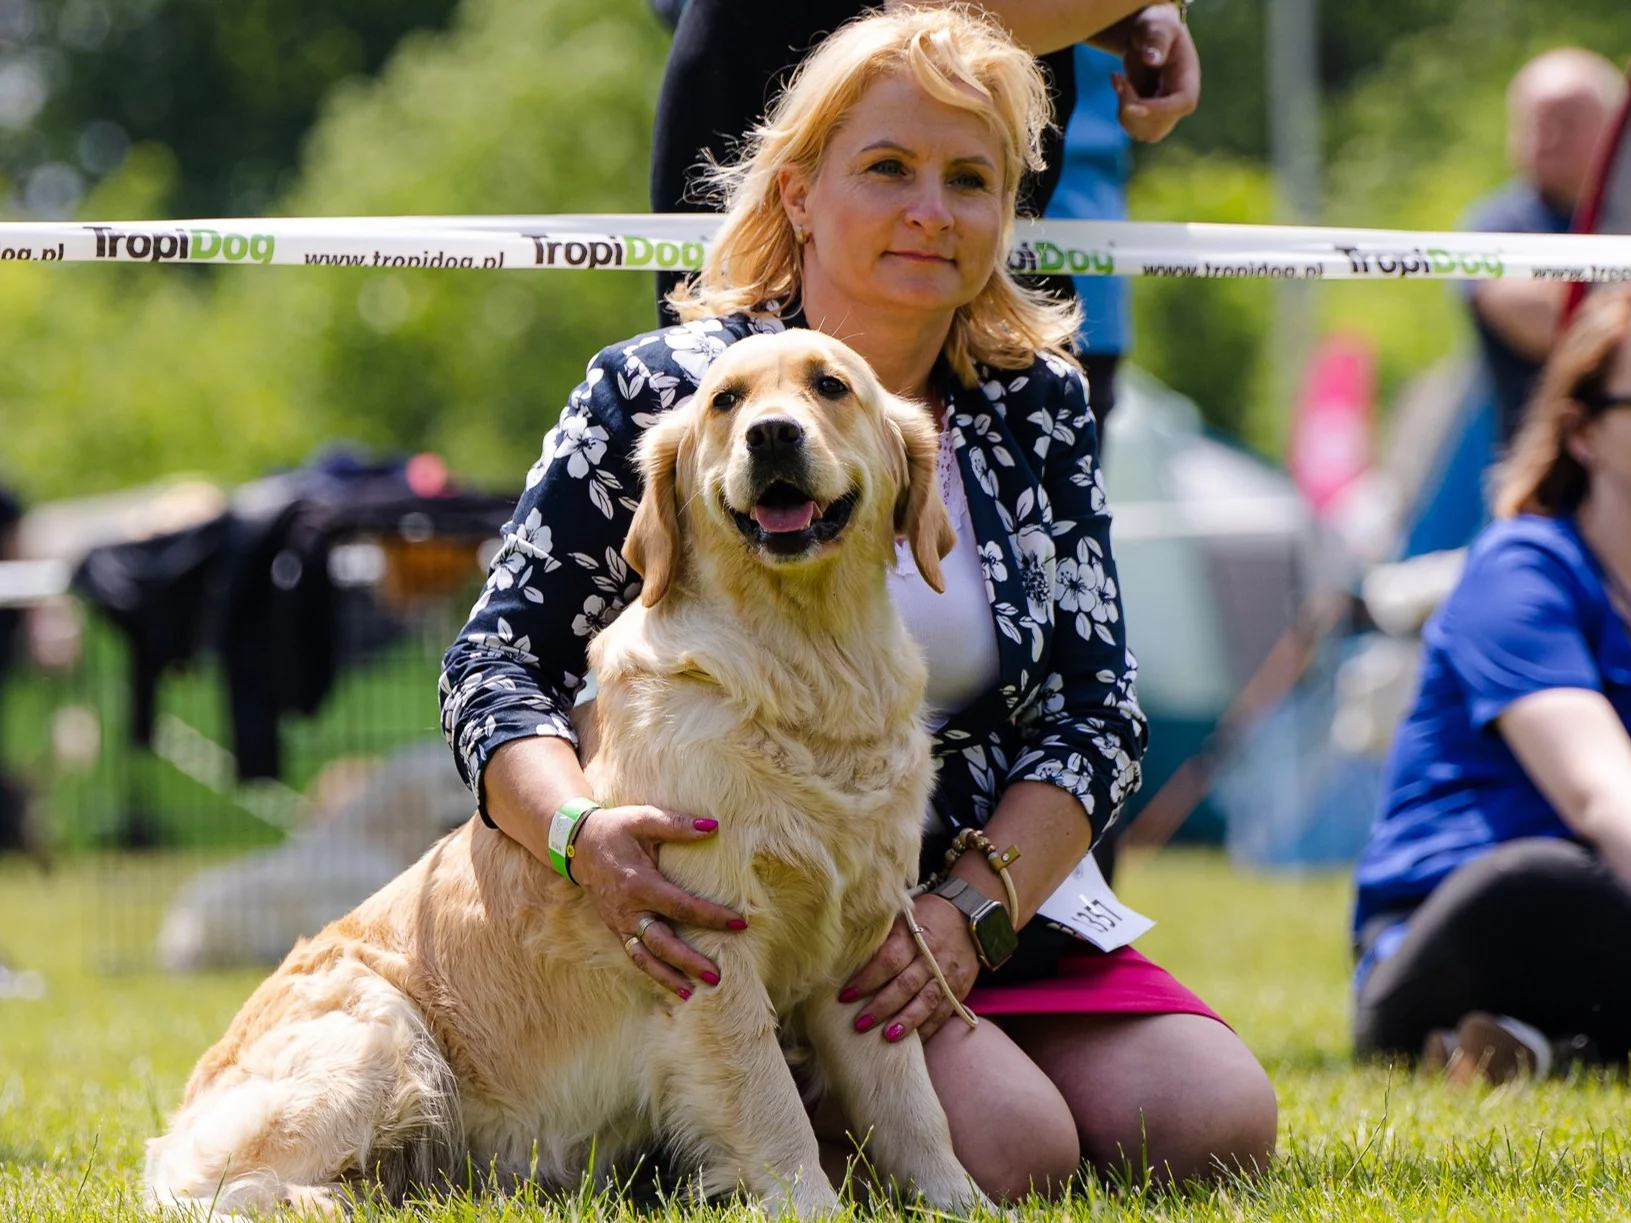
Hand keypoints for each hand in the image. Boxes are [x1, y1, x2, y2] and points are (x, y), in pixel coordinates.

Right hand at [570, 804, 747, 999]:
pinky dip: (652, 971)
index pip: (681, 907)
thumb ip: (677, 825)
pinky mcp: (615, 929)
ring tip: (691, 994)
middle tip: (716, 977)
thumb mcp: (644, 819)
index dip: (710, 916)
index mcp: (640, 884)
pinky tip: (672, 983)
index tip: (739, 924)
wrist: (578, 845)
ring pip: (644, 958)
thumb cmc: (617, 830)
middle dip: (688, 962)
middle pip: (661, 943)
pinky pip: (635, 955)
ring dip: (667, 978)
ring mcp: (620, 923)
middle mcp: (628, 910)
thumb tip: (713, 827)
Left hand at [837, 894, 979, 1043]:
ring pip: (926, 1002)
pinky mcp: (959, 989)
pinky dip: (928, 1029)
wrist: (968, 914)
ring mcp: (947, 975)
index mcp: (913, 936)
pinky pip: (943, 1013)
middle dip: (882, 1007)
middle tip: (860, 1024)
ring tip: (887, 1038)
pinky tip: (912, 1043)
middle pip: (905, 985)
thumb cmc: (925, 916)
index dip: (867, 979)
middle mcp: (931, 957)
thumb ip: (882, 936)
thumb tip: (846, 955)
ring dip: (906, 1022)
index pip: (888, 960)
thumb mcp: (903, 915)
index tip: (845, 995)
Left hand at [1110, 5, 1199, 142]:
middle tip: (1118, 78)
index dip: (1156, 110)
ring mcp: (1163, 116)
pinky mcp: (1148, 119)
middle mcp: (1178, 105)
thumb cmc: (1158, 29)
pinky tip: (1120, 83)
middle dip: (1131, 107)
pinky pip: (1129, 124)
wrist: (1151, 39)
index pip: (1180, 106)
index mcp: (1189, 83)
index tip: (1130, 107)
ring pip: (1139, 131)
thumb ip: (1157, 40)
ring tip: (1119, 77)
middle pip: (1155, 127)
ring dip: (1122, 106)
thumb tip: (1151, 59)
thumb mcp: (1159, 26)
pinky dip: (1120, 106)